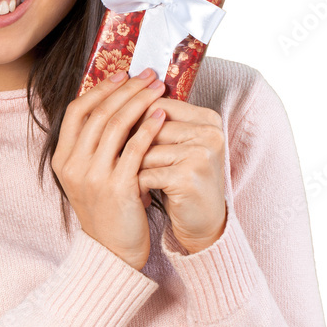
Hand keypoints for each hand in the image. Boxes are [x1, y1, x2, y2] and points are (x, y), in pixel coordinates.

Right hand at [52, 69, 166, 270]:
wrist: (113, 252)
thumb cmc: (108, 209)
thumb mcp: (89, 176)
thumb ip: (94, 145)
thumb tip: (116, 103)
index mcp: (62, 159)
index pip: (77, 111)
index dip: (100, 89)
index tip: (123, 75)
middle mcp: (73, 166)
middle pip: (99, 113)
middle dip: (126, 89)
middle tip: (149, 74)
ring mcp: (93, 177)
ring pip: (116, 126)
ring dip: (140, 102)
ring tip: (159, 89)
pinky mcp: (116, 188)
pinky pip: (134, 149)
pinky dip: (148, 128)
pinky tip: (161, 115)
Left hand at [130, 92, 227, 253]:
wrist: (204, 223)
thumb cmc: (184, 183)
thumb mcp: (178, 149)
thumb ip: (158, 125)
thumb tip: (117, 102)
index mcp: (207, 119)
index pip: (160, 104)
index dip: (134, 116)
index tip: (119, 130)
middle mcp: (209, 133)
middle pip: (150, 126)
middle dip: (131, 144)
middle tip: (119, 160)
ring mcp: (200, 154)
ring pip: (145, 151)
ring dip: (132, 167)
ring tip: (130, 178)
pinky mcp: (188, 177)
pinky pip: (146, 174)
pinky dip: (138, 185)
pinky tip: (139, 194)